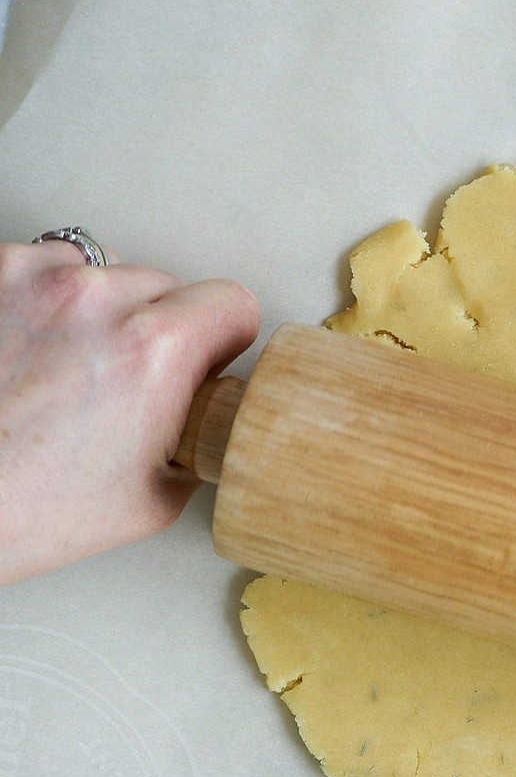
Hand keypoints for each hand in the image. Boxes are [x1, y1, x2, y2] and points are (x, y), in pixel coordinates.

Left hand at [0, 239, 258, 583]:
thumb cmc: (22, 509)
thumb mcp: (155, 498)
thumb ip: (197, 435)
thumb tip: (206, 412)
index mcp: (152, 351)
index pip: (232, 302)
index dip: (223, 340)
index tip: (205, 361)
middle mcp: (93, 299)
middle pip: (166, 285)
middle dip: (158, 329)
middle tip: (128, 384)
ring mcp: (30, 277)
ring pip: (101, 272)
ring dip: (97, 310)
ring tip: (67, 367)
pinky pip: (38, 267)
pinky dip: (41, 301)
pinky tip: (27, 350)